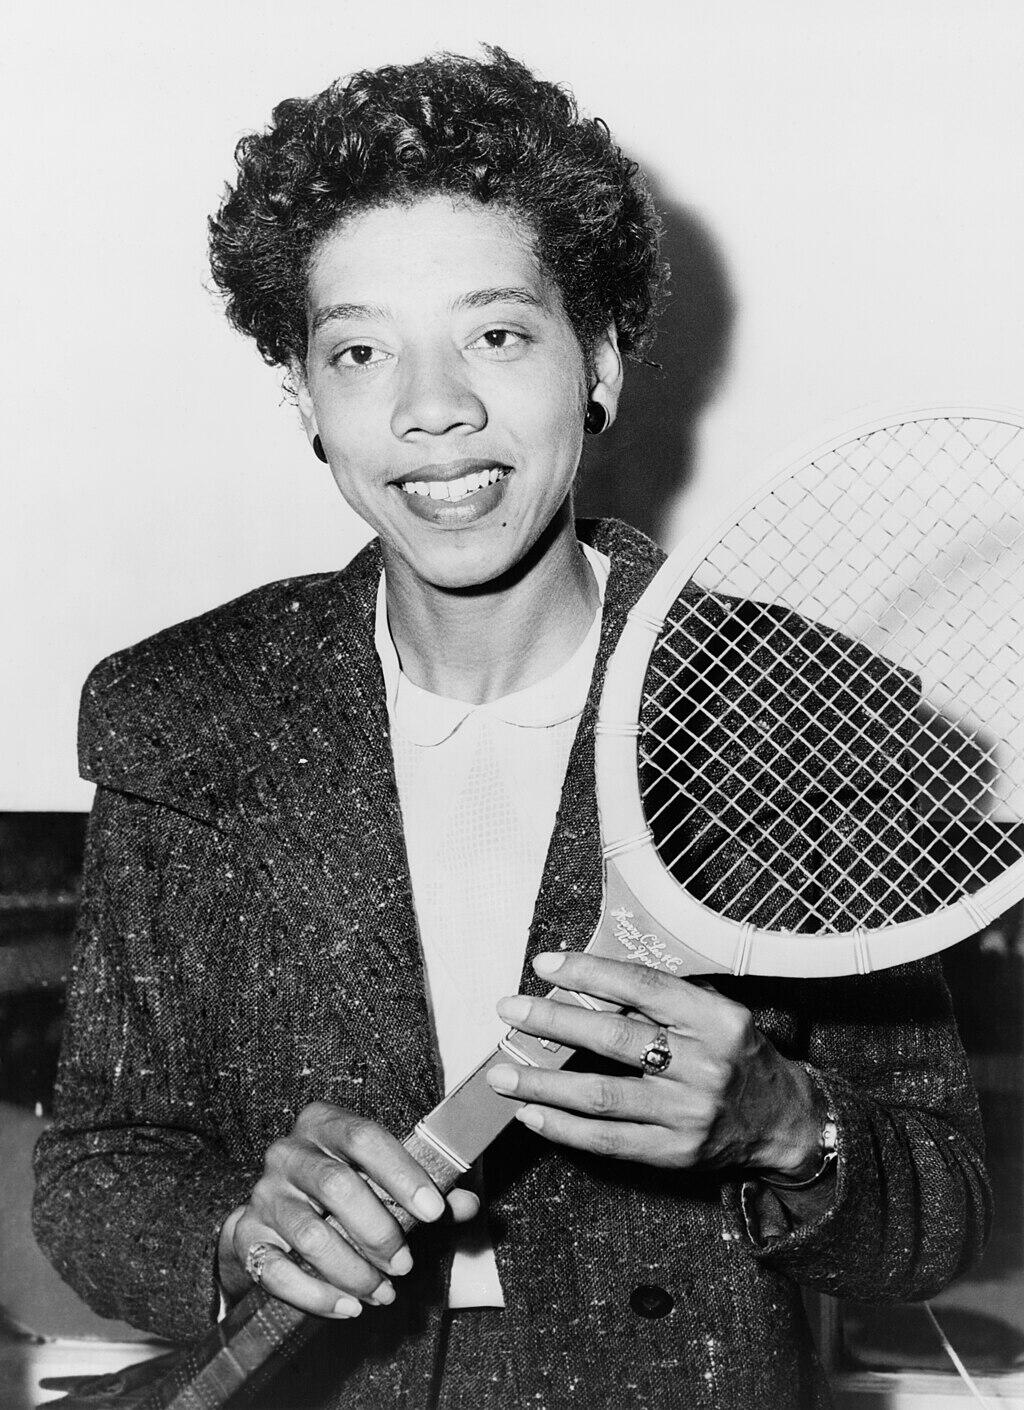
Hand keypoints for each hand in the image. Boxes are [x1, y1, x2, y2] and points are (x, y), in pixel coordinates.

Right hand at [218, 1102, 479, 1317]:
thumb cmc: (345, 1192)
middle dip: (379, 1232)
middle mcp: (288, 1152)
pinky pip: (278, 1271)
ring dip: (354, 1271)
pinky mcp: (246, 1236)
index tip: (435, 1212)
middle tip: (406, 1265)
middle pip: (336, 1185)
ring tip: (384, 1293)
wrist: (276, 1218)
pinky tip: (349, 1308)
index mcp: (323, 1124)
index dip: (402, 1173)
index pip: (364, 1136)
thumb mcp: (385, 1183)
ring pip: (310, 1233)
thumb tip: (468, 1205)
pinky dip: (317, 1295)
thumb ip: (427, 1192)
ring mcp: (263, 1194)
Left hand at [486, 952, 823, 1179]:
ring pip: (602, 1095)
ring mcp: (689, 1114)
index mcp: (717, 1020)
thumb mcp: (717, 1013)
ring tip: (501, 1073)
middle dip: (553, 1021)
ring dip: (543, 1084)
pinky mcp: (676, 1154)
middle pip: (614, 1038)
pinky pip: (608, 1141)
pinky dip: (564, 1128)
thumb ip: (665, 997)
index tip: (544, 964)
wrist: (784, 1121)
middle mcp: (706, 1066)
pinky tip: (531, 1113)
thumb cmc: (737, 1054)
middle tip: (509, 1011)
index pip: (643, 986)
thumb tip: (586, 977)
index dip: (589, 972)